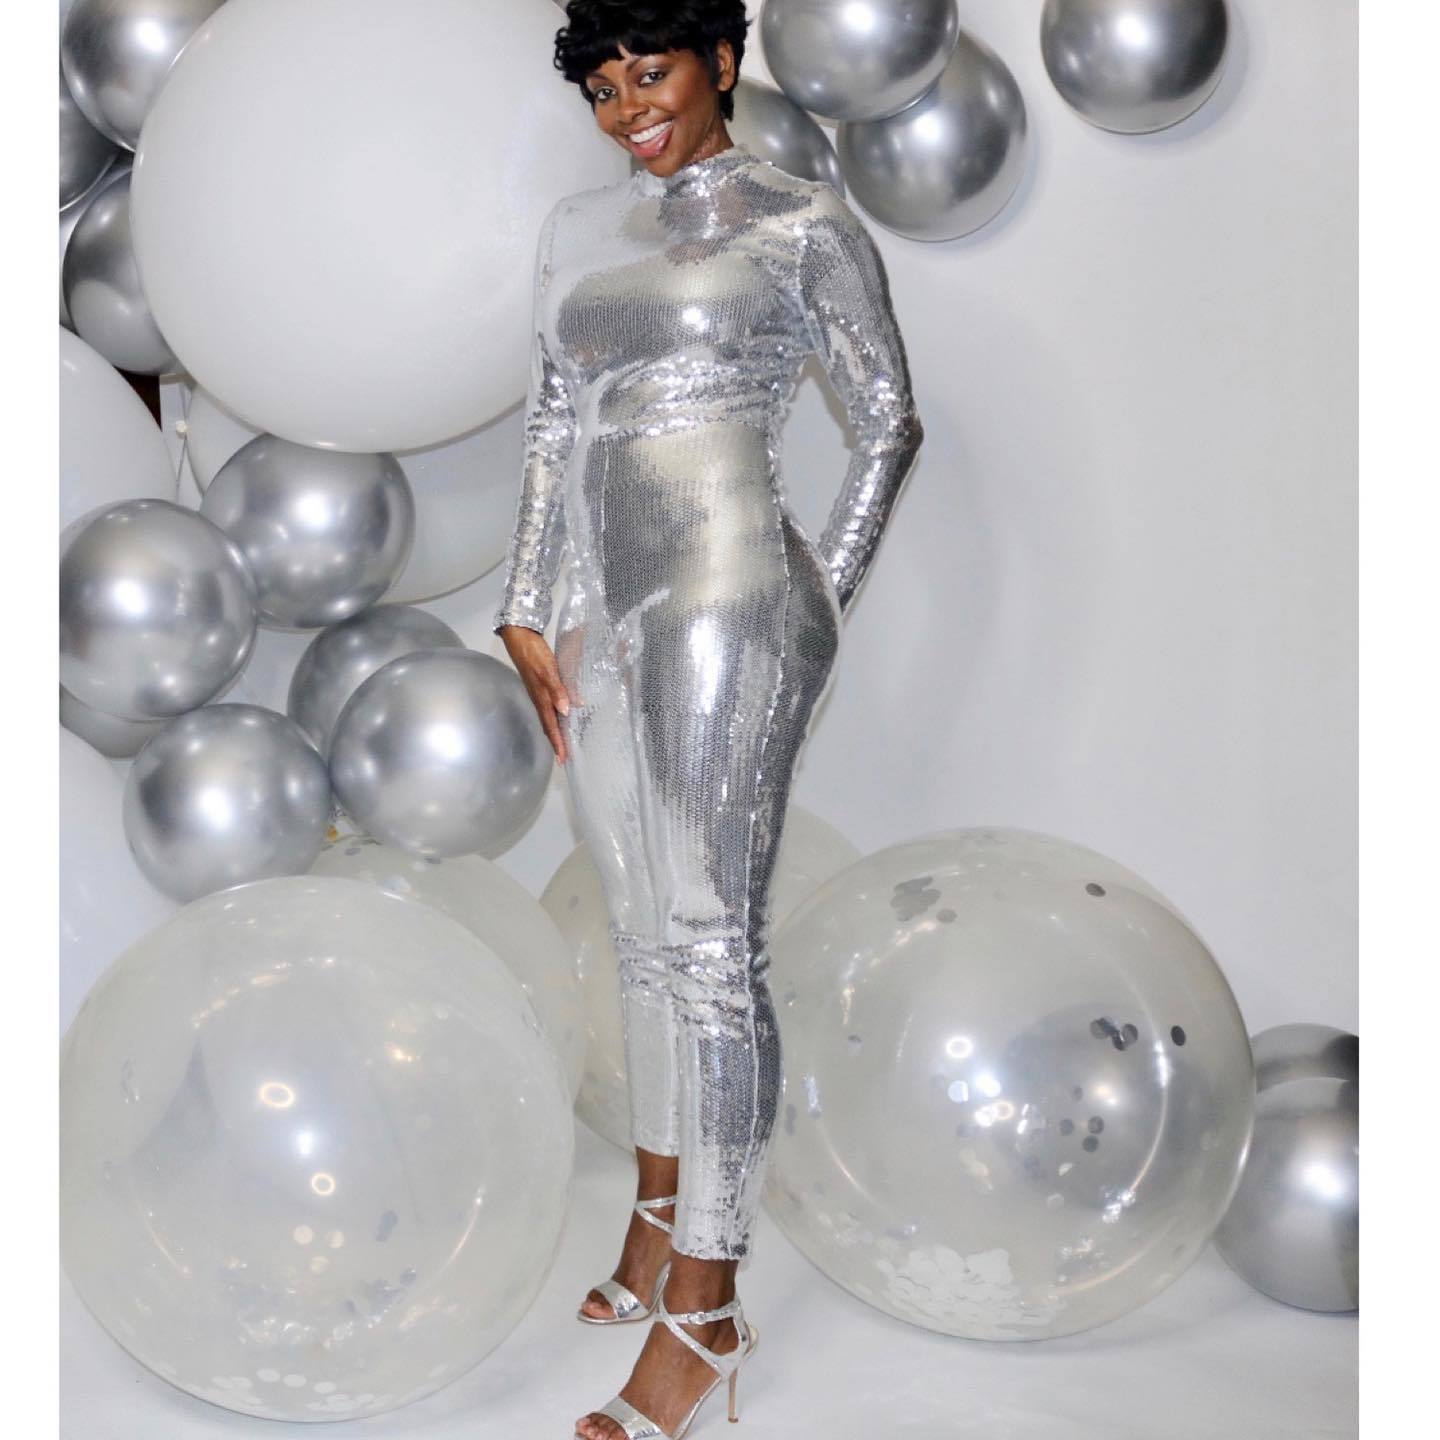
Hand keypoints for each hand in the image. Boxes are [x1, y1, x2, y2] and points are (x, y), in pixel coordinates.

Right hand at [497, 624, 571, 764]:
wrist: (520, 636)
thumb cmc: (534, 653)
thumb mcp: (548, 670)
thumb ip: (557, 690)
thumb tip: (566, 711)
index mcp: (542, 697)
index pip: (551, 725)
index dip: (557, 742)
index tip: (563, 758)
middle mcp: (539, 698)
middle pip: (548, 725)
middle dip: (556, 742)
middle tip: (563, 758)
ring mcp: (538, 692)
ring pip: (547, 717)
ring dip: (555, 732)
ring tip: (562, 743)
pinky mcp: (539, 685)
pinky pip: (547, 707)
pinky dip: (554, 716)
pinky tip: (560, 715)